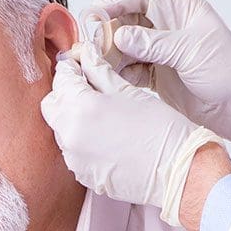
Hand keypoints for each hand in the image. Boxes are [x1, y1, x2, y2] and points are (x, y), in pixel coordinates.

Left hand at [41, 42, 223, 224]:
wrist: (179, 171)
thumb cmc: (161, 128)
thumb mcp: (128, 91)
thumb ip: (99, 71)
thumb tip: (85, 55)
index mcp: (81, 108)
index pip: (61, 79)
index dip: (70, 68)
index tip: (79, 66)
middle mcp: (71, 135)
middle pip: (51, 105)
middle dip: (64, 94)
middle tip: (87, 89)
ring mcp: (75, 159)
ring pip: (60, 130)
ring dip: (72, 118)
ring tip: (101, 116)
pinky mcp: (83, 176)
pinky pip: (73, 152)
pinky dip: (82, 141)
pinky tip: (105, 139)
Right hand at [88, 0, 230, 155]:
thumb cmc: (230, 72)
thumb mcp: (190, 51)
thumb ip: (154, 43)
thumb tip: (120, 36)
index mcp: (183, 12)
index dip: (119, 1)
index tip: (97, 11)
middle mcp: (171, 29)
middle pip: (131, 21)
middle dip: (110, 30)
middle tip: (94, 42)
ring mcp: (165, 53)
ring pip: (128, 47)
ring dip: (113, 54)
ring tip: (99, 62)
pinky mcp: (160, 76)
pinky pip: (133, 69)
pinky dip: (121, 73)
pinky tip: (113, 77)